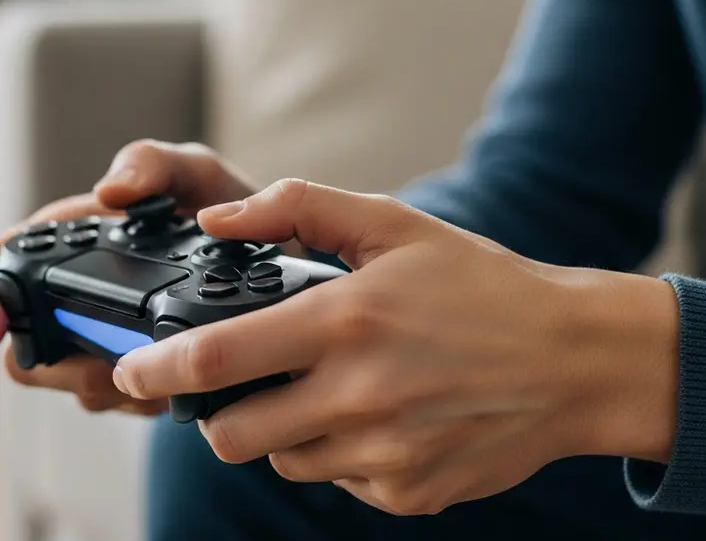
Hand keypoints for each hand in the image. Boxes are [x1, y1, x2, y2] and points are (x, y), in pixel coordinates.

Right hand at [0, 140, 258, 414]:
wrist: (279, 260)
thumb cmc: (225, 209)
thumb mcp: (193, 172)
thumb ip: (151, 164)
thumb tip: (108, 192)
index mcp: (67, 240)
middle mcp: (71, 291)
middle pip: (20, 346)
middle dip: (53, 366)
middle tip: (105, 365)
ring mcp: (99, 336)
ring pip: (68, 383)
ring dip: (103, 385)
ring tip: (153, 369)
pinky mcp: (134, 372)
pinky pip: (116, 400)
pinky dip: (139, 396)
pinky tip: (172, 380)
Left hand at [112, 179, 680, 513]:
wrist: (574, 361)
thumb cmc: (482, 287)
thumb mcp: (394, 226)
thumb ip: (297, 210)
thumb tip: (216, 220)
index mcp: (345, 323)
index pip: (215, 361)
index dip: (155, 370)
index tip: (131, 371)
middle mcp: (359, 398)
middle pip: (231, 435)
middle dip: (216, 414)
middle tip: (246, 383)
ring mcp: (383, 456)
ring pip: (282, 461)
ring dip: (283, 430)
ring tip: (332, 389)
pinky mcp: (406, 494)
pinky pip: (336, 481)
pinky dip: (338, 454)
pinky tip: (380, 417)